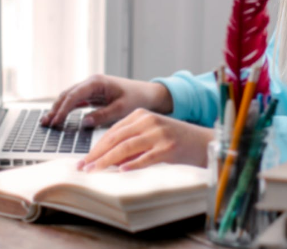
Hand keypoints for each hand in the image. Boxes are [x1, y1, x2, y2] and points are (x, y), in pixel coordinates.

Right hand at [40, 74, 172, 128]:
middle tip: (46, 124)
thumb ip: (102, 115)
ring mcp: (91, 88)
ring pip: (69, 98)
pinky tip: (59, 118)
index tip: (55, 121)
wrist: (149, 94)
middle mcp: (91, 83)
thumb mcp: (121, 109)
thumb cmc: (137, 98)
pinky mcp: (93, 95)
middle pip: (67, 95)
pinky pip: (76, 101)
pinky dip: (67, 109)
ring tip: (47, 122)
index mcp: (97, 82)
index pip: (74, 95)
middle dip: (56, 109)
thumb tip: (84, 122)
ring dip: (58, 109)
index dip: (63, 109)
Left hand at [77, 109, 213, 171]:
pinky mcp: (168, 147)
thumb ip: (130, 144)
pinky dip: (133, 165)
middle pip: (116, 138)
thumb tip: (107, 160)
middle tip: (83, 167)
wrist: (203, 141)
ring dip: (107, 161)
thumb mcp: (150, 136)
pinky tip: (121, 171)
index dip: (96, 146)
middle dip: (96, 154)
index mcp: (141, 115)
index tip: (84, 160)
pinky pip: (146, 157)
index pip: (112, 132)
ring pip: (126, 147)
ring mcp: (159, 134)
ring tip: (94, 171)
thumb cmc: (175, 140)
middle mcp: (148, 121)